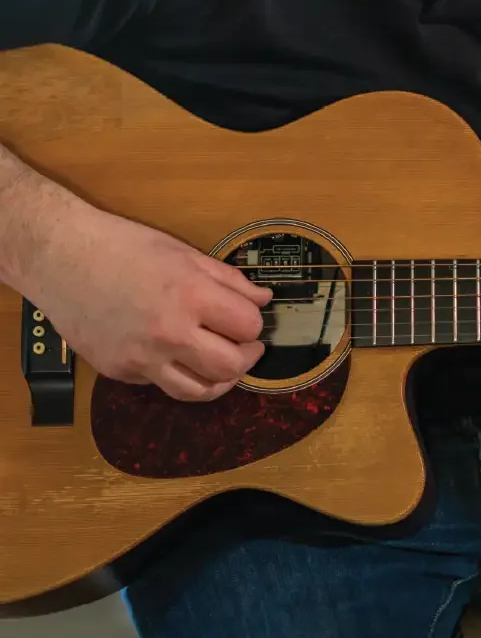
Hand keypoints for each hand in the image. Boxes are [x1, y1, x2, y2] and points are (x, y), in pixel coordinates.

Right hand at [30, 199, 272, 401]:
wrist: (60, 258)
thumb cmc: (121, 246)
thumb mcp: (182, 252)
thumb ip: (227, 279)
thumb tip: (262, 299)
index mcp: (190, 294)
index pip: (247, 326)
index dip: (255, 322)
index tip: (249, 318)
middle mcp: (169, 332)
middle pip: (230, 366)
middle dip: (247, 357)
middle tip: (246, 346)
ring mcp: (142, 358)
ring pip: (199, 391)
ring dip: (219, 380)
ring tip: (222, 364)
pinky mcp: (120, 372)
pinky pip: (161, 385)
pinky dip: (177, 375)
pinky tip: (178, 357)